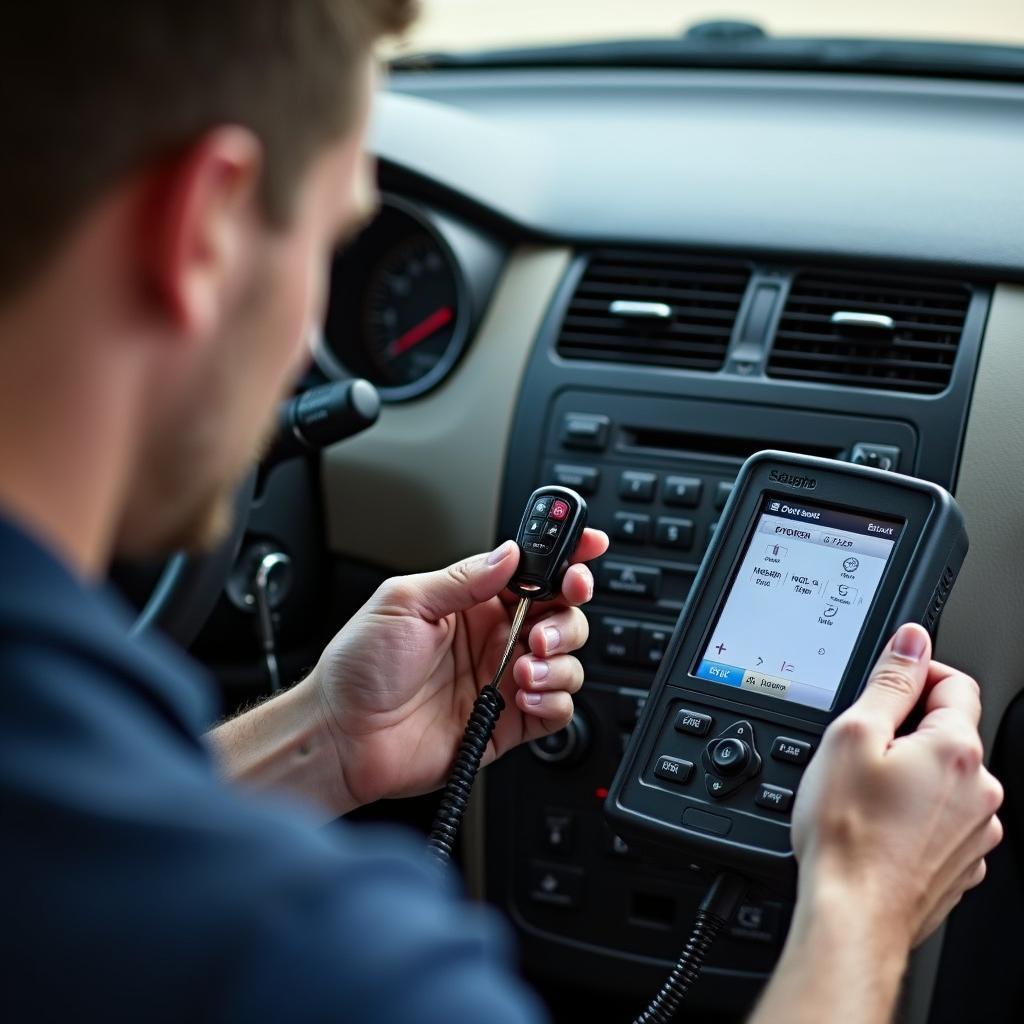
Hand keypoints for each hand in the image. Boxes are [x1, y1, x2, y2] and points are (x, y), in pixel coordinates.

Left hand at [309, 530, 608, 812]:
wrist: (341, 735)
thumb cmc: (358, 668)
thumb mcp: (403, 603)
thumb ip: (463, 579)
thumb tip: (510, 554)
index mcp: (472, 603)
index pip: (533, 572)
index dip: (566, 556)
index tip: (589, 546)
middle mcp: (495, 638)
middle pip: (563, 614)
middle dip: (568, 615)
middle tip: (542, 629)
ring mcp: (503, 681)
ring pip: (568, 660)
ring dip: (559, 662)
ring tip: (521, 671)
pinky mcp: (507, 724)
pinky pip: (557, 710)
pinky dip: (553, 701)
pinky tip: (522, 697)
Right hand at [791, 623, 1002, 949]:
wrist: (853, 916)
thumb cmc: (847, 834)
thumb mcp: (851, 735)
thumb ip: (888, 682)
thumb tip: (912, 641)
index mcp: (955, 750)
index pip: (954, 683)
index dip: (915, 673)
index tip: (886, 685)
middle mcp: (980, 790)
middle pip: (949, 732)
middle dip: (906, 730)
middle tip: (859, 748)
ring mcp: (976, 832)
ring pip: (945, 779)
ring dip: (911, 774)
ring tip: (864, 793)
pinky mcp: (962, 864)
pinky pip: (943, 820)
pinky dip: (915, 814)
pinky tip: (878, 825)